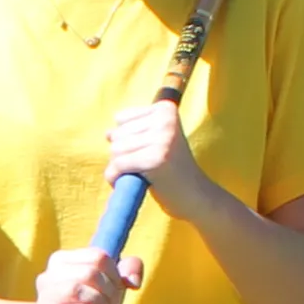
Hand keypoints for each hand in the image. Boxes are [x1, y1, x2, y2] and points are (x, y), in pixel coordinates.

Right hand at [32, 244, 139, 303]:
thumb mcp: (113, 285)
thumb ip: (130, 269)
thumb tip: (133, 281)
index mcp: (63, 259)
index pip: (98, 256)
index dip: (114, 274)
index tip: (114, 287)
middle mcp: (49, 274)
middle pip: (89, 272)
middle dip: (108, 290)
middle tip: (109, 302)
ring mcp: (45, 296)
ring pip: (76, 289)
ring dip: (98, 302)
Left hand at [105, 95, 207, 214]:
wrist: (195, 196)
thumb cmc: (171, 168)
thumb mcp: (157, 138)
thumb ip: (132, 129)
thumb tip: (107, 133)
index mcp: (166, 108)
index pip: (121, 118)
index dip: (127, 139)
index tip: (147, 150)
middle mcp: (166, 119)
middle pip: (117, 134)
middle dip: (123, 153)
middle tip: (146, 166)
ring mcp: (162, 138)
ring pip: (115, 149)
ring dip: (121, 166)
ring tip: (143, 173)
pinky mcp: (156, 159)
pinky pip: (118, 165)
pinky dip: (116, 178)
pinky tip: (134, 182)